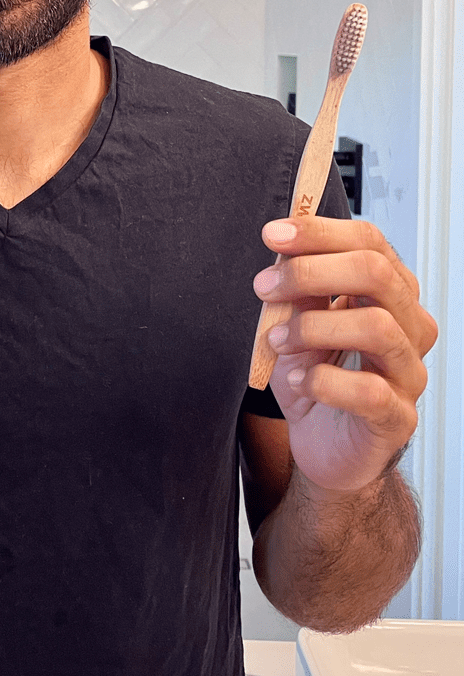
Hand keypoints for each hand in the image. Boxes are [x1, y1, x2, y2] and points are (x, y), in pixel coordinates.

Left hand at [253, 216, 437, 494]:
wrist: (323, 444)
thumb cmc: (316, 377)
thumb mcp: (297, 323)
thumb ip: (298, 290)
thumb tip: (285, 250)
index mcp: (388, 293)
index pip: (369, 242)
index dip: (320, 231)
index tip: (273, 235)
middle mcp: (409, 326)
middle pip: (377, 274)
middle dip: (311, 272)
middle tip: (265, 286)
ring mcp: (409, 372)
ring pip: (378, 327)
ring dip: (314, 327)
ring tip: (277, 340)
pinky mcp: (397, 417)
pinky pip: (370, 391)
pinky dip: (325, 382)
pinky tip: (300, 382)